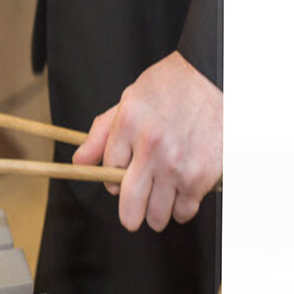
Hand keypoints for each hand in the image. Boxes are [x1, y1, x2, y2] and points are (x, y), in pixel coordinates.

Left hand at [73, 51, 222, 232]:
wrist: (215, 79)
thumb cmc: (170, 88)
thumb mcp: (128, 100)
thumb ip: (101, 133)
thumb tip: (79, 163)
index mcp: (128, 124)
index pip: (108, 171)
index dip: (113, 178)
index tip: (122, 177)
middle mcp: (151, 147)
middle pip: (130, 204)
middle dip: (129, 215)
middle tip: (132, 214)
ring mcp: (177, 164)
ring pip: (157, 214)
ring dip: (156, 213)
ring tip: (160, 200)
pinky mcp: (202, 176)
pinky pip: (184, 211)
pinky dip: (181, 209)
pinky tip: (181, 193)